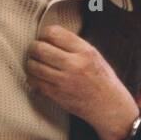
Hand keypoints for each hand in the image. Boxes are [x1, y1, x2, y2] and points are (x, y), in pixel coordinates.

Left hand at [26, 25, 139, 139]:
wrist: (110, 106)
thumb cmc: (102, 79)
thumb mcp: (94, 56)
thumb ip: (74, 46)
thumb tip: (49, 36)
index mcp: (85, 51)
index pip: (54, 33)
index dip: (44, 34)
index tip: (44, 38)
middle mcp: (75, 64)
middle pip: (40, 48)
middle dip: (33, 48)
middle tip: (35, 50)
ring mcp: (65, 81)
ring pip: (34, 66)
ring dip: (30, 63)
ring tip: (34, 64)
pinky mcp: (58, 95)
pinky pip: (35, 82)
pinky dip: (32, 78)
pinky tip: (37, 77)